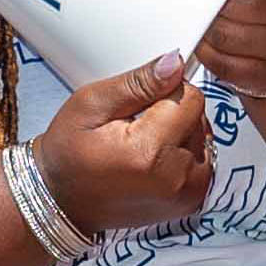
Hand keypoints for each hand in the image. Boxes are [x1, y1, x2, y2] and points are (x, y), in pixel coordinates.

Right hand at [32, 53, 217, 235]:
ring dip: (179, 135)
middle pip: (199, 118)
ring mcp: (188, 195)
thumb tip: (175, 63)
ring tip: (143, 147)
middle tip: (134, 130)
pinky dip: (183, 155)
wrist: (63, 201)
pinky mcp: (192, 202)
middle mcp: (177, 178)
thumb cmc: (68, 153)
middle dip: (172, 115)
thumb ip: (138, 83)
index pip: (190, 97)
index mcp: (151, 153)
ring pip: (202, 138)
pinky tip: (154, 161)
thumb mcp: (91, 105)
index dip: (164, 92)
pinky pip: (202, 160)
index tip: (137, 107)